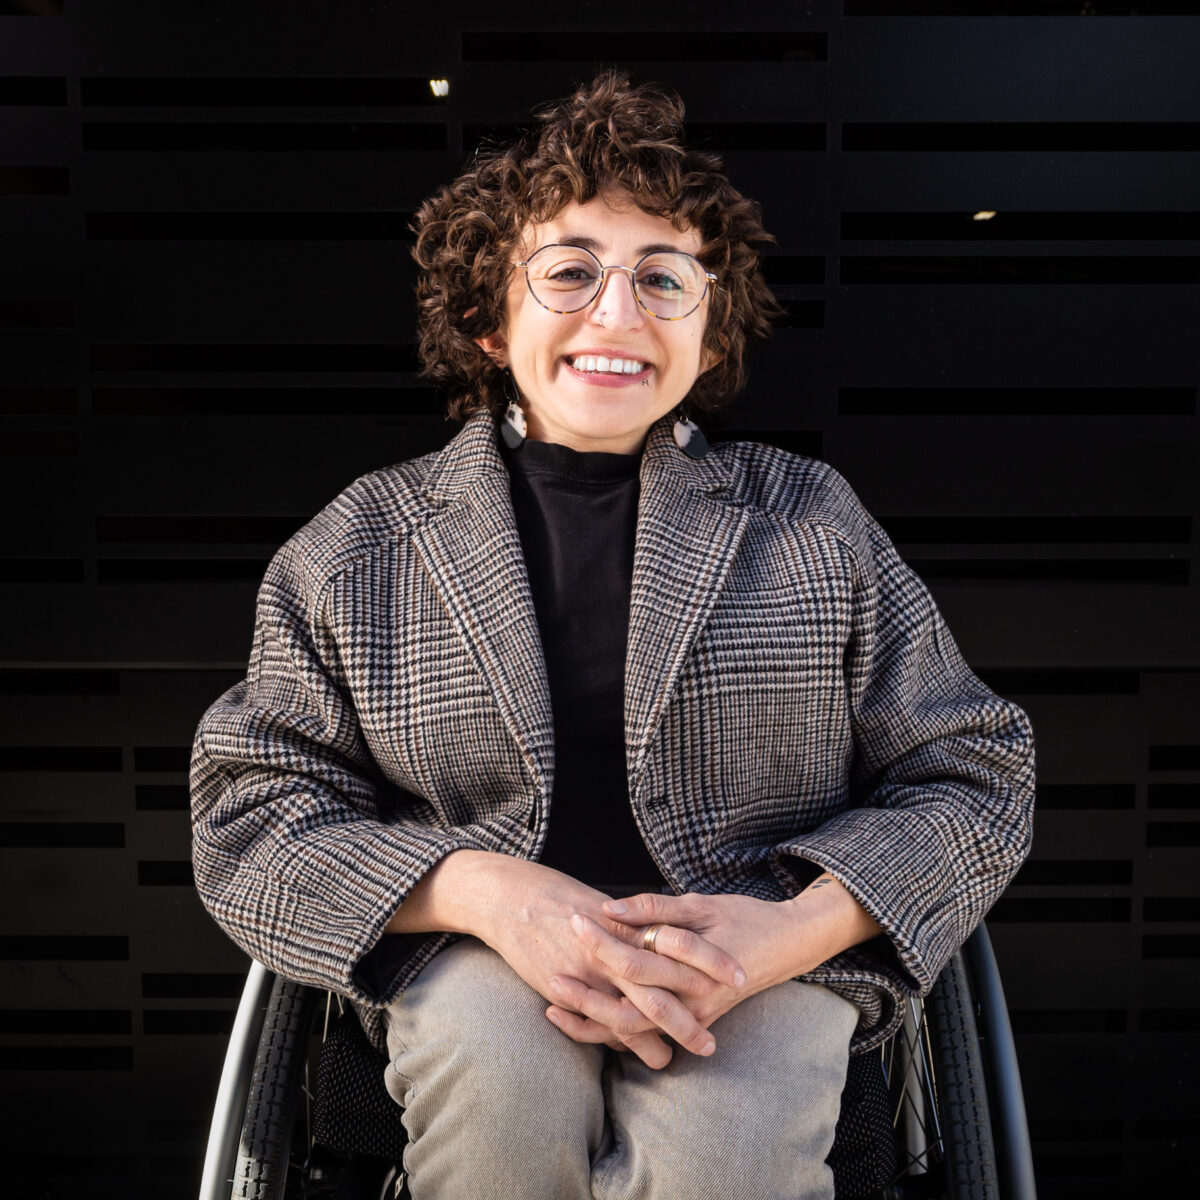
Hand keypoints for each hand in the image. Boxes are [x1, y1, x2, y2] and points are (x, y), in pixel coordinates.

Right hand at [439, 854, 742, 1067]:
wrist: (510, 895)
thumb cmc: (558, 894)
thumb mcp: (603, 902)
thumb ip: (637, 919)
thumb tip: (666, 934)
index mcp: (628, 924)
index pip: (680, 946)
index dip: (710, 962)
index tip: (738, 975)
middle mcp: (611, 951)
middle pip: (660, 990)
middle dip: (688, 1018)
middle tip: (711, 1042)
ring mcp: (587, 974)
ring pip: (630, 1016)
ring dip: (654, 1040)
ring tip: (674, 1059)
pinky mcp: (563, 988)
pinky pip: (595, 1021)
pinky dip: (615, 1040)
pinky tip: (629, 1052)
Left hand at [546, 878, 879, 1051]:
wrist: (790, 946)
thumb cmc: (746, 919)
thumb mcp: (702, 904)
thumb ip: (656, 908)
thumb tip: (610, 907)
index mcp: (692, 967)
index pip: (635, 958)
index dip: (600, 941)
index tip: (572, 920)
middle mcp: (690, 1001)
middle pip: (626, 1005)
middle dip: (584, 991)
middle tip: (549, 969)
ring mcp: (690, 1017)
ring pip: (632, 1032)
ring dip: (590, 1021)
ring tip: (552, 1004)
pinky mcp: (690, 1022)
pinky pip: (645, 1036)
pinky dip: (611, 1032)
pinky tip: (581, 1020)